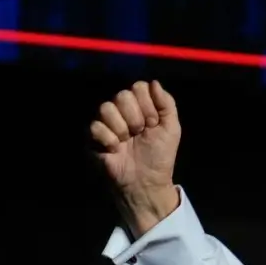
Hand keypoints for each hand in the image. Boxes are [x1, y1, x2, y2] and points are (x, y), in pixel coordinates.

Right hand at [90, 81, 182, 236]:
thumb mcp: (171, 128)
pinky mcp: (93, 138)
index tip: (153, 123)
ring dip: (122, 128)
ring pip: (106, 107)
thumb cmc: (160, 156)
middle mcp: (121, 110)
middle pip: (122, 95)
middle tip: (140, 133)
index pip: (138, 87)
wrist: (147, 181)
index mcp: (140, 106)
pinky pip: (95, 126)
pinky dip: (108, 139)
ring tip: (127, 142)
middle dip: (136, 117)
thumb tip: (154, 82)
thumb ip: (167, 103)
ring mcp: (106, 123)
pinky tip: (115, 149)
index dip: (148, 105)